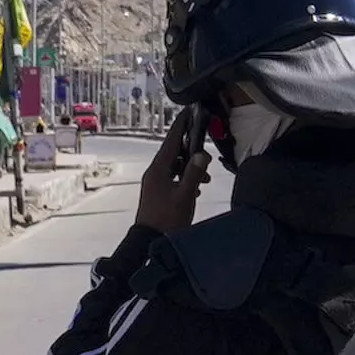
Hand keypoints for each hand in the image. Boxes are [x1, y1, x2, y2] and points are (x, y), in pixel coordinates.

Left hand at [134, 105, 211, 236]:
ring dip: (190, 167)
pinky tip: (196, 188)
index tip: (188, 112)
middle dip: (190, 148)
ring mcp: (155, 184)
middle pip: (173, 152)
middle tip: (203, 142)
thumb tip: (201, 154)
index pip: (171, 141)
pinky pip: (173, 179)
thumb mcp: (184, 196)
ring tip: (205, 177)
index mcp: (158, 170)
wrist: (149, 242)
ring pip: (175, 167)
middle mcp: (154, 173)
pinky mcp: (158, 194)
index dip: (181, 126)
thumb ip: (194, 174)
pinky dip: (185, 179)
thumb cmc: (167, 219)